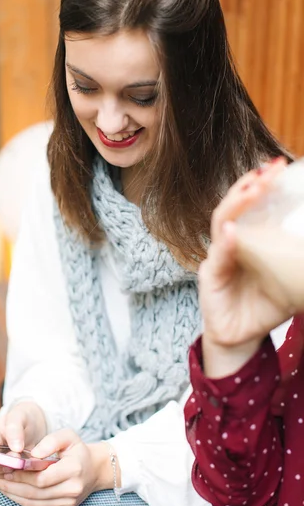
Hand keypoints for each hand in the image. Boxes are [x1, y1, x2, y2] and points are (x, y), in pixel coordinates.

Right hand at [0, 401, 46, 478]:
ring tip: (28, 463)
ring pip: (0, 478)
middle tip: (23, 461)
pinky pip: (9, 481)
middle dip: (7, 469)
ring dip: (15, 474)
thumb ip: (15, 430)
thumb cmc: (23, 417)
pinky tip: (29, 469)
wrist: (32, 423)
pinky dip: (20, 477)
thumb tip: (15, 449)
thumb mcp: (19, 417)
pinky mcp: (6, 471)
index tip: (14, 457)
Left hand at [0, 429, 115, 505]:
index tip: (7, 469)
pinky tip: (13, 492)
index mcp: (74, 469)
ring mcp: (69, 503)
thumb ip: (50, 441)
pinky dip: (23, 501)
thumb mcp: (68, 436)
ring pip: (35, 503)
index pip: (42, 478)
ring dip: (14, 496)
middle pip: (36, 493)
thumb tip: (33, 454)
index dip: (22, 476)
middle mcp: (73, 489)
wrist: (94, 469)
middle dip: (13, 487)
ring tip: (0, 485)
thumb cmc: (77, 449)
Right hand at [199, 158, 289, 375]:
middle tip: (270, 169)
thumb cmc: (263, 307)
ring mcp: (216, 260)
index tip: (280, 166)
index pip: (250, 208)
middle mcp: (228, 245)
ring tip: (253, 188)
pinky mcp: (209, 279)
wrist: (241, 339)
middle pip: (233, 208)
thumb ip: (296, 261)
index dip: (261, 186)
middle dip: (249, 186)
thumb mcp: (289, 280)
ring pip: (221, 224)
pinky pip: (217, 258)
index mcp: (246, 242)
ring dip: (236, 204)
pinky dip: (225, 244)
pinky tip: (232, 231)